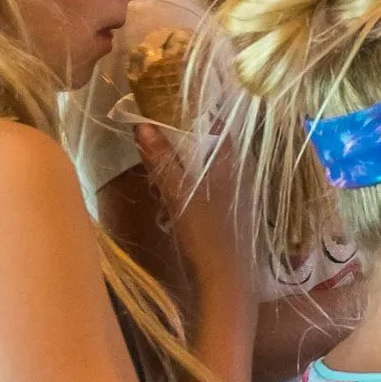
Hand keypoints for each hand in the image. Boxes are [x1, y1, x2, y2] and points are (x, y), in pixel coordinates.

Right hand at [136, 122, 250, 312]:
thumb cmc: (204, 237)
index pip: (217, 124)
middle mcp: (238, 174)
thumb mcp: (179, 195)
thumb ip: (162, 160)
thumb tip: (142, 125)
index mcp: (231, 165)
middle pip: (214, 142)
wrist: (225, 282)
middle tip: (159, 118)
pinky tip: (177, 178)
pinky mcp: (229, 212)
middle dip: (189, 129)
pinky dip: (194, 173)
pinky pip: (211, 181)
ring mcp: (236, 194)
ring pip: (212, 162)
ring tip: (162, 142)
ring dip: (190, 151)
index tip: (169, 99)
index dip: (196, 109)